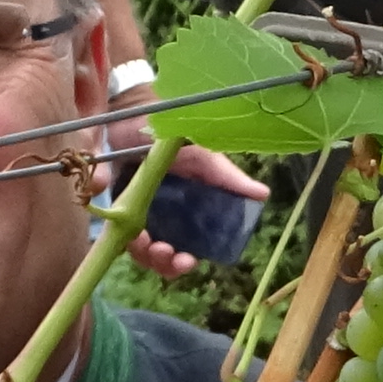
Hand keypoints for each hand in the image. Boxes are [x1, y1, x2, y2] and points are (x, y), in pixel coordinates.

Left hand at [122, 141, 275, 284]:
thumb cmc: (175, 138)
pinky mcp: (119, 205)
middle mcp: (164, 218)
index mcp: (187, 211)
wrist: (138, 117)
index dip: (186, 261)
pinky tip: (133, 234)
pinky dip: (126, 240)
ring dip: (146, 256)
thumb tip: (263, 194)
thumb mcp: (204, 158)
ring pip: (141, 250)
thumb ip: (228, 178)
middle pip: (164, 255)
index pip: (187, 246)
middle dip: (166, 264)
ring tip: (151, 246)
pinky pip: (120, 233)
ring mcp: (139, 213)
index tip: (189, 261)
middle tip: (168, 255)